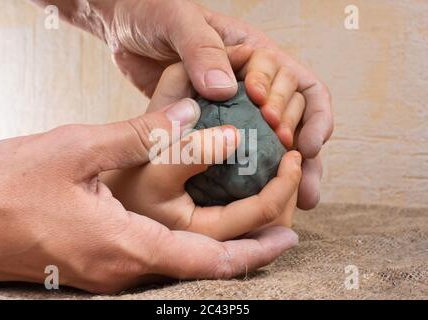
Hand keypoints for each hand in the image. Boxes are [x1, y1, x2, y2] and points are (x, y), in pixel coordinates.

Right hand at [0, 100, 297, 293]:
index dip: (253, 251)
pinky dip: (187, 244)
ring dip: (219, 245)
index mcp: (125, 244)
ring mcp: (109, 272)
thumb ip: (142, 134)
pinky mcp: (98, 264)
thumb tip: (195, 115)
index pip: (207, 260)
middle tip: (284, 225)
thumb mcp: (79, 148)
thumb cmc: (11, 185)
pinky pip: (155, 258)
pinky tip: (197, 221)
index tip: (288, 234)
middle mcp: (122, 269)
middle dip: (248, 248)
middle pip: (201, 266)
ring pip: (180, 263)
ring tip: (253, 219)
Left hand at [31, 0, 332, 208]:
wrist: (123, 24)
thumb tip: (226, 89)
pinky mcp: (212, 121)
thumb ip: (202, 49)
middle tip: (294, 175)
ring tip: (302, 201)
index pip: (301, 84)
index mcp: (256, 52)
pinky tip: (262, 195)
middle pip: (297, 116)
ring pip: (275, 138)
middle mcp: (252, 79)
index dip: (308, 113)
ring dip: (292, 168)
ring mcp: (233, 103)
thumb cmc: (152, 10)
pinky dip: (254, 171)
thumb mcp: (178, 20)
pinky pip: (241, 147)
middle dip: (303, 147)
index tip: (291, 138)